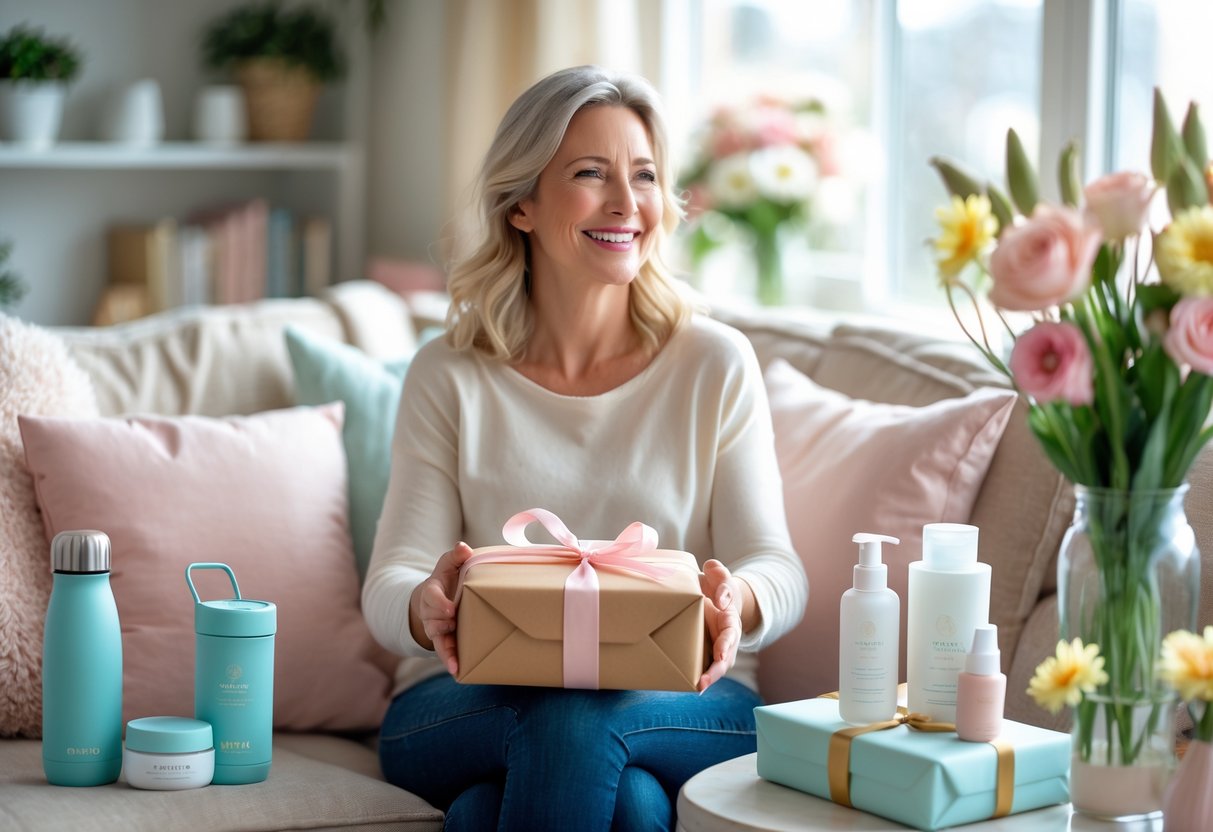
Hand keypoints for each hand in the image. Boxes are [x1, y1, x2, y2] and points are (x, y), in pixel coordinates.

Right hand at [409, 542, 473, 676]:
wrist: (437, 599)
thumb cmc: (447, 579)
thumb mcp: (449, 565)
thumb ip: (456, 556)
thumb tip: (463, 548)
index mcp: (432, 591)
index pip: (431, 595)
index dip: (439, 603)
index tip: (450, 609)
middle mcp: (430, 611)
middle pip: (433, 619)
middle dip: (443, 622)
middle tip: (454, 623)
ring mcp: (435, 627)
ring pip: (437, 637)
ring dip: (446, 646)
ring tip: (455, 659)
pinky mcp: (443, 639)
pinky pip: (444, 650)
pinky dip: (449, 660)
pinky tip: (456, 671)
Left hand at [698, 559, 742, 692]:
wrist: (716, 594)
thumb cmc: (716, 584)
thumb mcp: (719, 574)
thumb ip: (720, 576)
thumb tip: (720, 598)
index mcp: (730, 618)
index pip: (730, 633)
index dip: (725, 645)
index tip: (720, 655)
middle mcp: (727, 636)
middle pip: (726, 658)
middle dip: (716, 671)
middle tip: (703, 682)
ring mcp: (719, 646)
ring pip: (718, 666)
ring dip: (709, 678)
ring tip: (697, 687)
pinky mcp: (708, 651)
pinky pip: (705, 665)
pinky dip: (701, 676)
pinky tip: (691, 686)